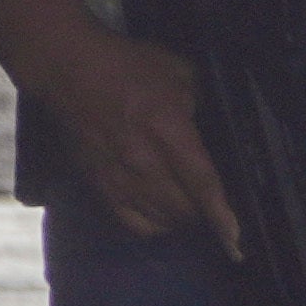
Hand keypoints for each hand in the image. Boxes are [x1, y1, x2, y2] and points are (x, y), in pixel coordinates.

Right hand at [25, 16, 244, 259]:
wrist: (70, 72)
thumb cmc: (130, 67)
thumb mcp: (181, 75)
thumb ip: (201, 105)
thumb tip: (214, 132)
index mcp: (167, 129)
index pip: (201, 182)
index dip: (221, 214)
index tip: (236, 239)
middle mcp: (143, 161)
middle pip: (182, 210)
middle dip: (206, 218)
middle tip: (220, 212)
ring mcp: (117, 177)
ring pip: (159, 221)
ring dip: (181, 222)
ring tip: (194, 214)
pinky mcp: (98, 185)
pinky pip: (130, 222)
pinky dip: (152, 226)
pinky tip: (163, 217)